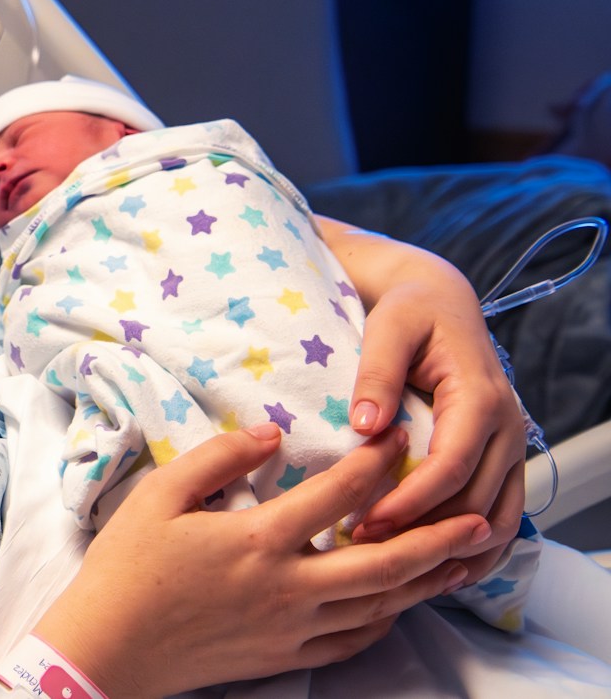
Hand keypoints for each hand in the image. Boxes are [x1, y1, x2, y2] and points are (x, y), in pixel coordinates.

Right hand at [33, 424, 488, 698]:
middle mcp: (287, 586)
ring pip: (378, 605)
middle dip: (436, 538)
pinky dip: (383, 619)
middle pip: (383, 562)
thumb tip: (273, 431)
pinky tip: (396, 603)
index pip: (338, 494)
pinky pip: (352, 640)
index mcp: (257, 538)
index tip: (399, 438)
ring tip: (459, 560)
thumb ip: (220, 456)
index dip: (375, 463)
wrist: (110, 646)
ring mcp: (291, 627)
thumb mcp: (160, 494)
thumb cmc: (128, 565)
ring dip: (424, 581)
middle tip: (477, 517)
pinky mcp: (285, 655)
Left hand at [328, 227, 524, 579]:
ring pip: (499, 517)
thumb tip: (366, 426)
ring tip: (407, 576)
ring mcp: (511, 445)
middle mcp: (506, 426)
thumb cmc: (409, 312)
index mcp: (478, 397)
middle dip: (425, 533)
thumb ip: (376, 374)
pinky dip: (481, 546)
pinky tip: (444, 568)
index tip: (366, 523)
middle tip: (369, 553)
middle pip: (476, 501)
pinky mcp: (503, 456)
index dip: (411, 502)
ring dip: (458, 550)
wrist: (441, 301)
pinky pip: (504, 512)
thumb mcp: (388, 328)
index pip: (451, 466)